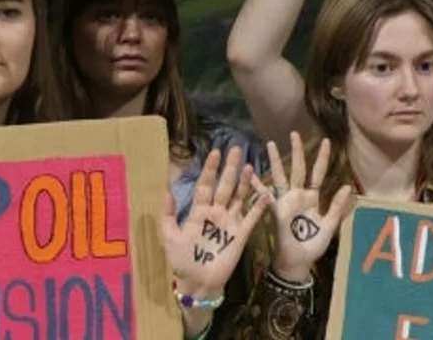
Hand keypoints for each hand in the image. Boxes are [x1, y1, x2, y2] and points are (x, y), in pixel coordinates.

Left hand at [158, 148, 267, 306]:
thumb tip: (167, 191)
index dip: (210, 169)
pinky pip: (251, 218)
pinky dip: (259, 206)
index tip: (214, 152)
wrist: (197, 283)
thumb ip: (168, 216)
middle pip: (224, 186)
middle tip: (235, 149)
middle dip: (229, 168)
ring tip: (250, 166)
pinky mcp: (241, 234)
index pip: (205, 186)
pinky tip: (265, 194)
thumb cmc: (182, 261)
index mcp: (199, 212)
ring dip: (245, 183)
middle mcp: (216, 213)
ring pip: (239, 197)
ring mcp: (230, 222)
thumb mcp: (169, 238)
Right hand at [252, 133, 354, 278]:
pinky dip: (257, 187)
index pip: (318, 173)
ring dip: (274, 161)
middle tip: (294, 133)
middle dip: (296, 151)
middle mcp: (297, 196)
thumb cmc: (312, 246)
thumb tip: (347, 187)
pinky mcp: (275, 212)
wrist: (297, 263)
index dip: (322, 158)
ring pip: (279, 177)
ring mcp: (284, 202)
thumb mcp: (329, 225)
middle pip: (297, 169)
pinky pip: (265, 197)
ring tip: (270, 144)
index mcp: (312, 198)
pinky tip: (250, 175)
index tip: (327, 141)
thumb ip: (337, 207)